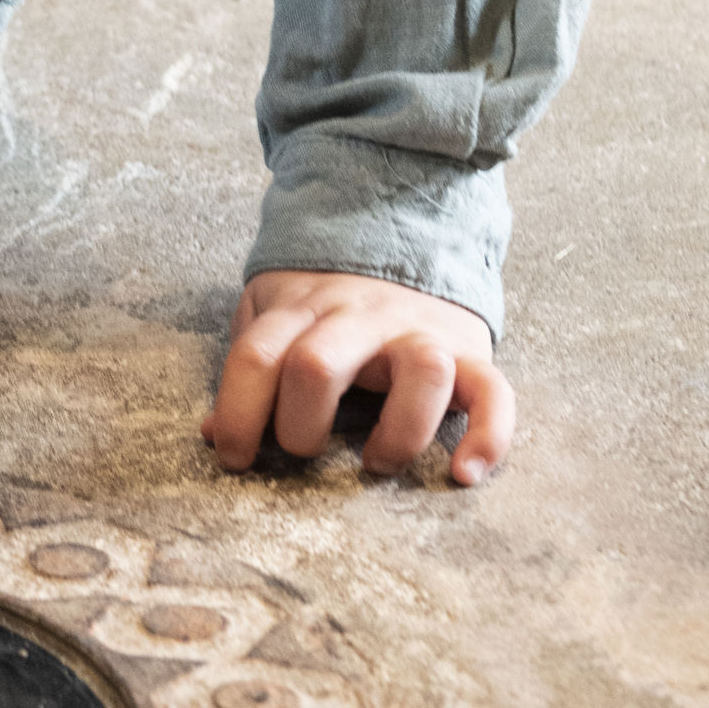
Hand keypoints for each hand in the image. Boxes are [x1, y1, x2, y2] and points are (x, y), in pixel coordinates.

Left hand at [201, 270, 510, 485]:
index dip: (237, 414)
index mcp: (301, 308)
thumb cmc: (325, 302)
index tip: (235, 457)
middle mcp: (360, 316)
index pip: (256, 356)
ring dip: (396, 432)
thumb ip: (248, 370)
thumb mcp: (272, 315)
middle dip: (300, 426)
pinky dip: (489, 437)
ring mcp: (419, 331)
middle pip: (319, 365)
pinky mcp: (470, 351)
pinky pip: (494, 392)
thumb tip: (214, 435)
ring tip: (375, 462)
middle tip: (303, 450)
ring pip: (420, 371)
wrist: (403, 233)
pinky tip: (464, 474)